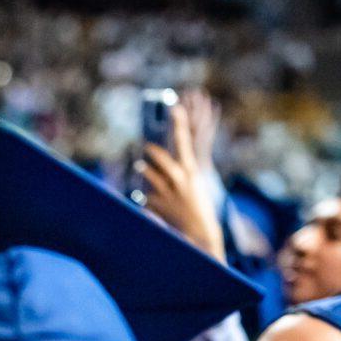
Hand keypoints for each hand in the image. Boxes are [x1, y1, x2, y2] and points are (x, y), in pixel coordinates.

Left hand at [138, 96, 225, 263]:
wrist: (201, 232)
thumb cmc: (198, 206)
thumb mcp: (195, 184)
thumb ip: (182, 170)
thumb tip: (166, 160)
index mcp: (191, 170)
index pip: (184, 142)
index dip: (179, 123)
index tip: (175, 107)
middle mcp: (179, 179)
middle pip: (160, 156)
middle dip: (151, 150)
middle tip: (145, 145)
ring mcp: (168, 192)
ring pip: (148, 174)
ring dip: (143, 169)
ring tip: (140, 165)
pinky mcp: (158, 205)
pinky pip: (146, 195)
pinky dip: (145, 196)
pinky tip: (148, 199)